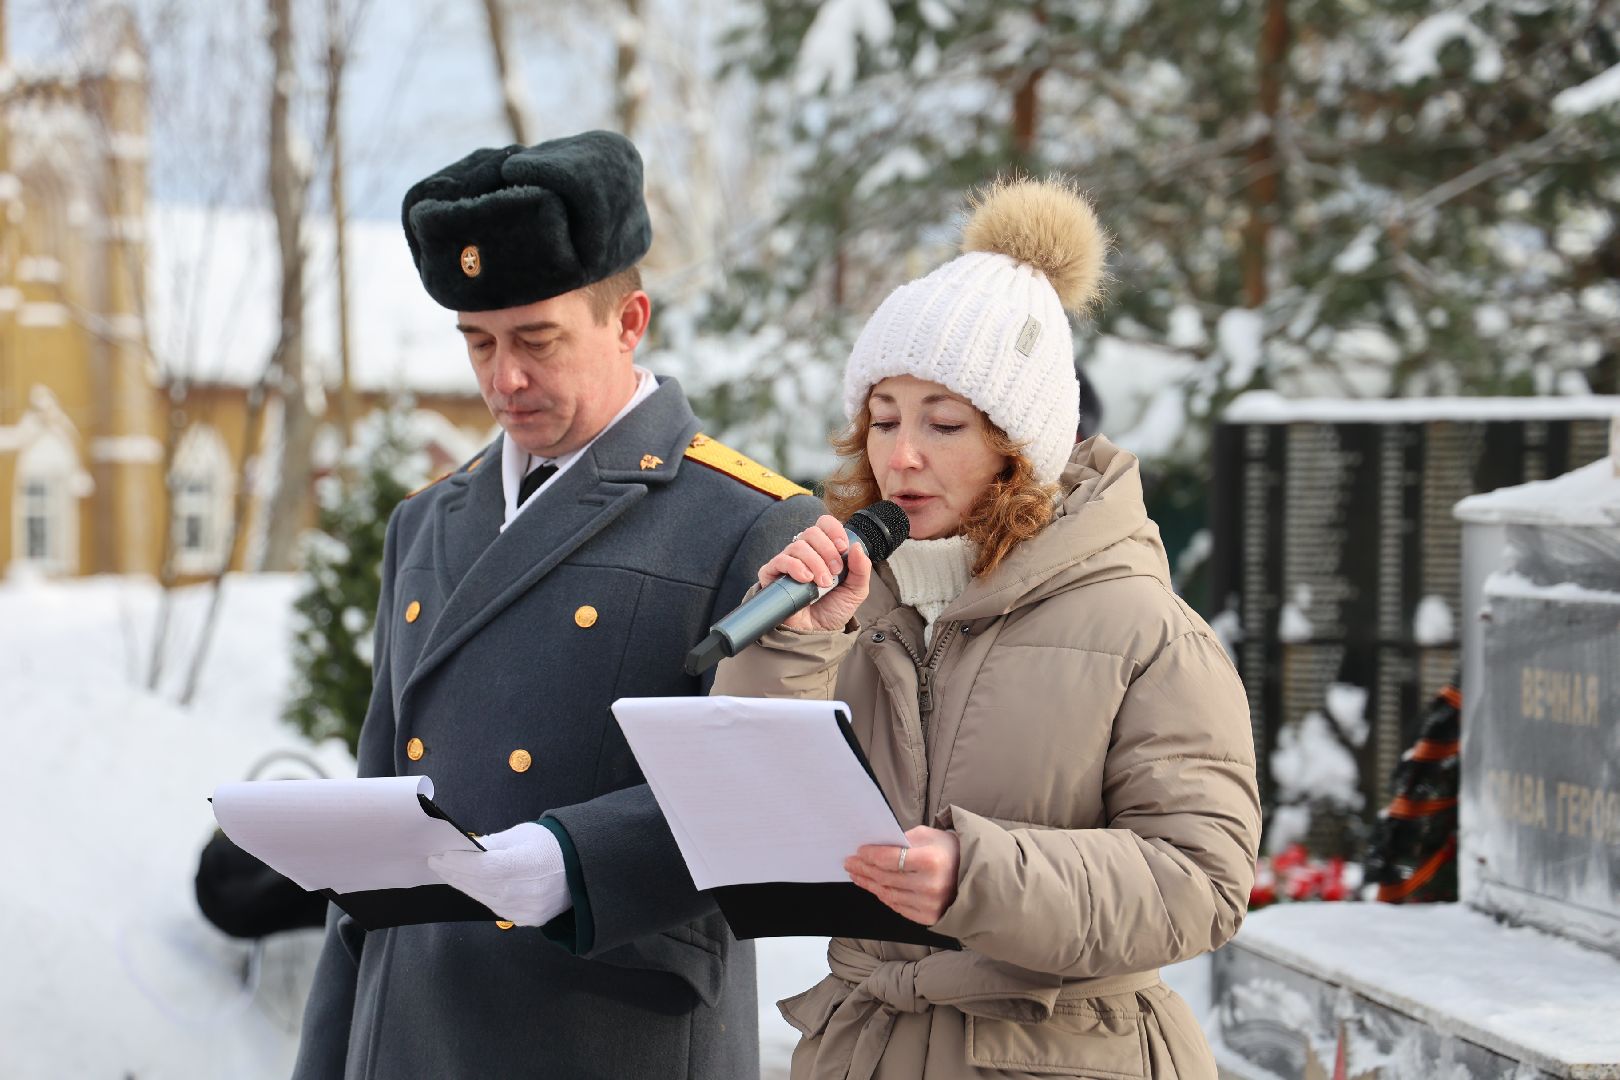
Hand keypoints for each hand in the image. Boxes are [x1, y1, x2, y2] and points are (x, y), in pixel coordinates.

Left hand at [426, 821, 568, 925]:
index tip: (439, 855)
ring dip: (464, 885)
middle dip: (455, 873)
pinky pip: (496, 908)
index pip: (483, 867)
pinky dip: (481, 895)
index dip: (459, 863)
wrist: (584, 867)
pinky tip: (470, 885)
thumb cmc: (552, 845)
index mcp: (528, 865)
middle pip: (480, 885)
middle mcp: (527, 892)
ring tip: (449, 873)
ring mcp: (528, 910)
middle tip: (437, 863)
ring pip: (485, 899)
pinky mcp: (528, 920)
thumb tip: (463, 849)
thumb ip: (491, 845)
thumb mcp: (522, 835)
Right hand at [759, 514, 871, 631]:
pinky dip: (795, 567)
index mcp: (824, 550)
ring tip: (822, 583)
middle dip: (827, 550)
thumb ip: (861, 569)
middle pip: (811, 532)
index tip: (842, 547)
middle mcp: (804, 553)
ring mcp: (787, 563)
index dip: (833, 530)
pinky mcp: (772, 575)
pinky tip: (806, 579)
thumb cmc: (833, 610)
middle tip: (835, 572)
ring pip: (798, 546)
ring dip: (815, 563)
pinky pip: (780, 560)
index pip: (823, 524)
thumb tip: (857, 546)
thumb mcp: (856, 590)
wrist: (817, 634)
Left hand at [844, 826, 959, 925]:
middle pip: (885, 878)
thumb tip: (874, 847)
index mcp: (930, 861)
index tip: (858, 852)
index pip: (890, 859)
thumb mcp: (928, 835)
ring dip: (869, 884)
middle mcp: (930, 886)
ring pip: (888, 894)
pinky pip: (897, 906)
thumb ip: (902, 840)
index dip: (870, 856)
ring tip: (857, 875)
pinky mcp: (928, 918)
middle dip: (865, 869)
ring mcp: (929, 905)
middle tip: (850, 863)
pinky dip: (883, 896)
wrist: (974, 875)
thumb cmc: (948, 851)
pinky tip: (874, 887)